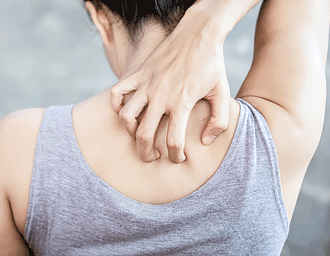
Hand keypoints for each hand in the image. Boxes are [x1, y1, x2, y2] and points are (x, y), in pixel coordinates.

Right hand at [110, 6, 230, 162]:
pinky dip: (117, 105)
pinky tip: (127, 110)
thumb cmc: (212, 64)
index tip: (178, 157)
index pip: (174, 141)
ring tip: (140, 135)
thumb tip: (205, 141)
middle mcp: (161, 95)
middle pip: (144, 136)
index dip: (175, 156)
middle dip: (146, 154)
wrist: (198, 32)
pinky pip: (117, 92)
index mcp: (182, 102)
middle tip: (153, 157)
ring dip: (131, 132)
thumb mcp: (223, 93)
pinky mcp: (138, 73)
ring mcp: (146, 83)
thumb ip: (219, 121)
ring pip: (126, 117)